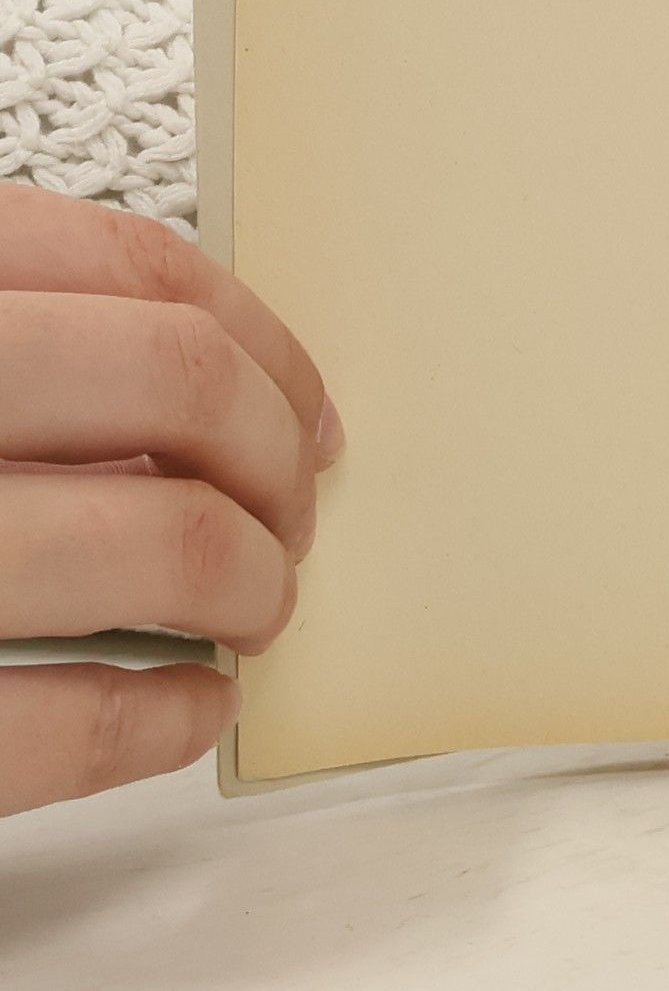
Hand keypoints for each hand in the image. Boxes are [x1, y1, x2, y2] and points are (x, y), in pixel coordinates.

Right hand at [0, 186, 339, 813]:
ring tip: (258, 608)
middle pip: (173, 380)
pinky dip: (155, 722)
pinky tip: (189, 708)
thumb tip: (209, 401)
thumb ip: (34, 353)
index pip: (122, 262)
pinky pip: (52, 728)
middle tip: (300, 508)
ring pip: (155, 540)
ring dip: (248, 581)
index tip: (313, 401)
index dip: (255, 335)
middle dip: (273, 452)